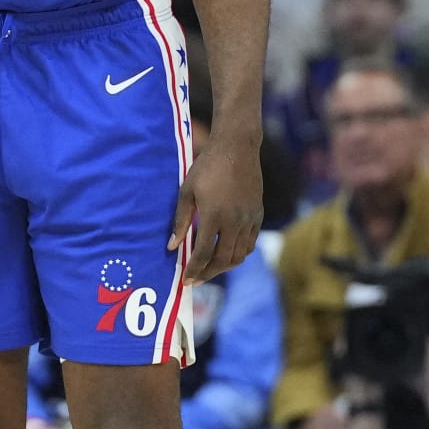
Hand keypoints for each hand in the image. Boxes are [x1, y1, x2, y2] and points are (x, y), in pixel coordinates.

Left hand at [169, 133, 262, 284]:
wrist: (236, 148)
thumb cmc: (207, 167)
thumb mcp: (187, 192)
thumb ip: (180, 221)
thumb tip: (171, 247)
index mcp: (214, 216)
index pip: (204, 254)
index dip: (194, 270)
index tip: (186, 280)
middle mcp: (234, 221)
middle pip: (223, 260)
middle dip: (208, 274)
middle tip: (196, 280)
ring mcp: (249, 219)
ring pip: (239, 255)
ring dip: (224, 267)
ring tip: (211, 269)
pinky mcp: (257, 214)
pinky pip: (250, 243)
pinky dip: (239, 254)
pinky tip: (228, 253)